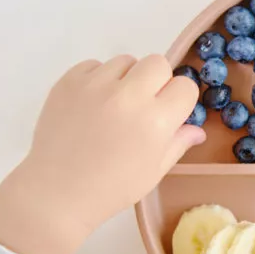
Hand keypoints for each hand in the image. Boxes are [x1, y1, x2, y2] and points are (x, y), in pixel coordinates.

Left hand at [0, 54, 202, 253]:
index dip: (180, 99)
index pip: (185, 86)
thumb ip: (178, 143)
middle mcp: (128, 96)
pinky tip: (92, 105)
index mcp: (155, 121)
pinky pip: (94, 65)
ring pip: (125, 61)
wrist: (57, 193)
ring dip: (126, 79)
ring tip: (114, 106)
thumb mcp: (154, 171)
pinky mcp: (69, 81)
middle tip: (143, 104)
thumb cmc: (112, 188)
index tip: (169, 112)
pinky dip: (98, 80)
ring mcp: (96, 85)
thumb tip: (197, 129)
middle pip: (157, 63)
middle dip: (157, 81)